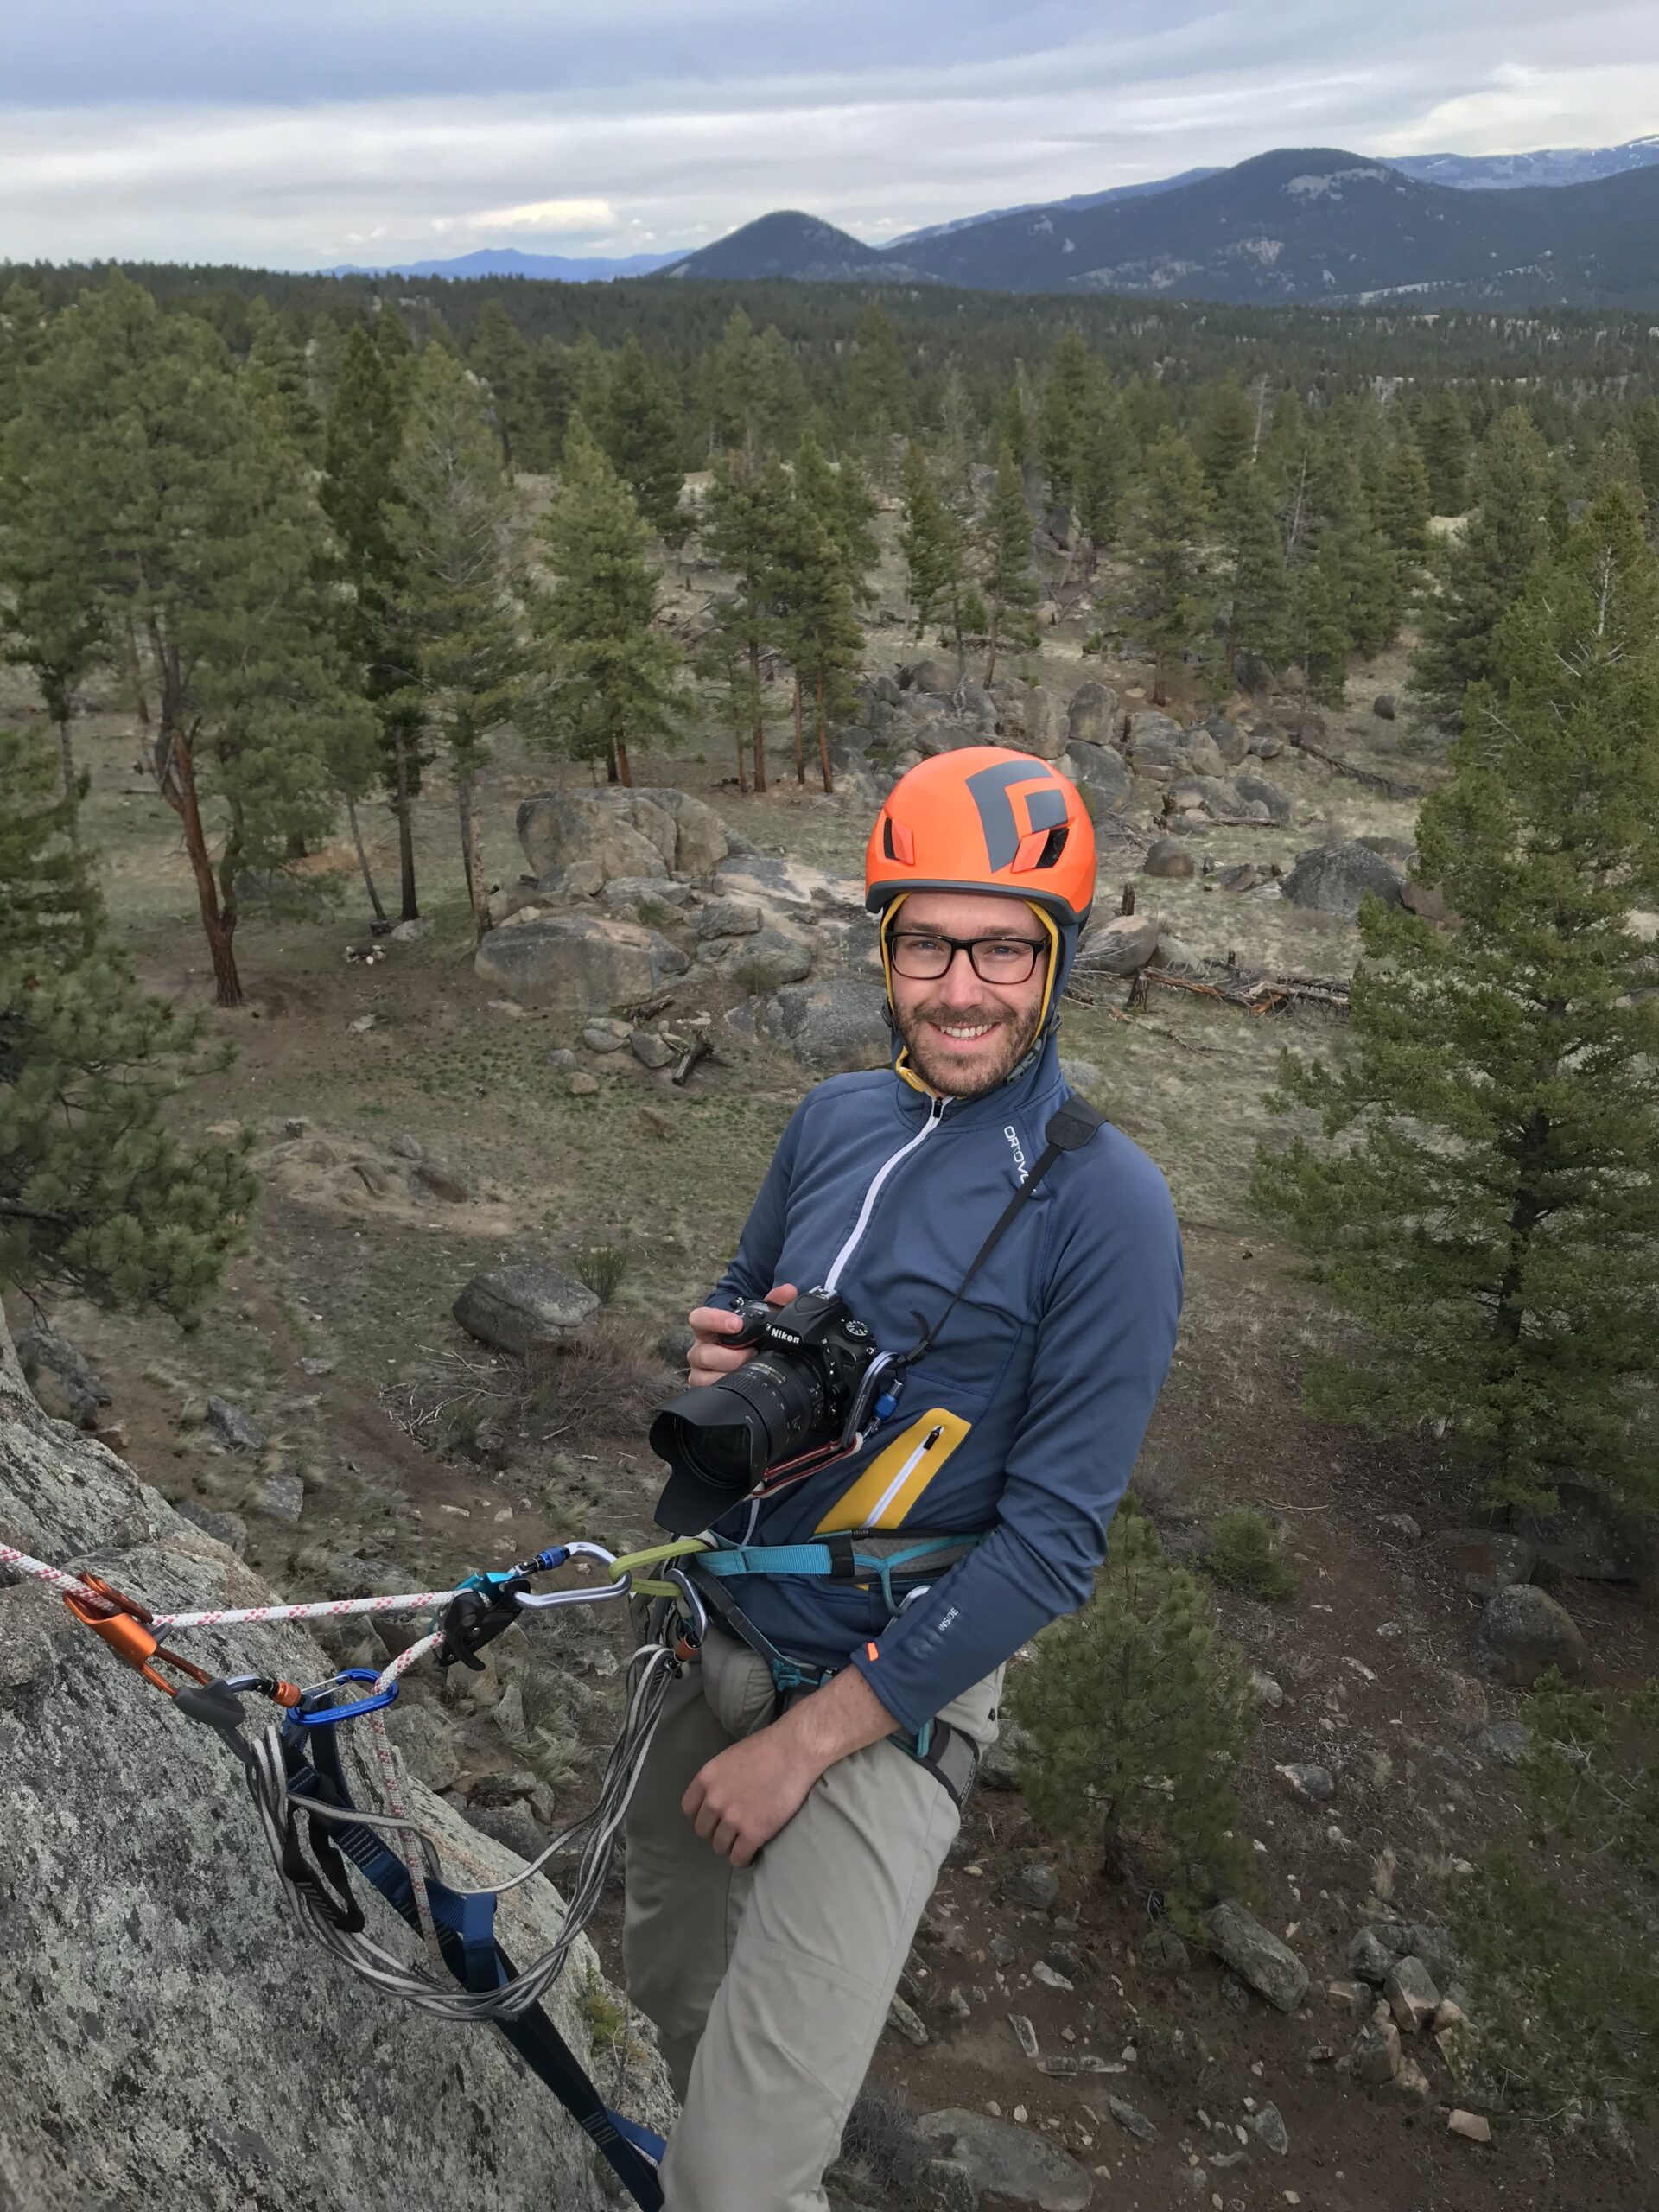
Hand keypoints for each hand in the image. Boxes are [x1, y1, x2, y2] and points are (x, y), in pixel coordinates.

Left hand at [682, 1722, 823, 1867]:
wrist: (795, 1751)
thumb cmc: (767, 1748)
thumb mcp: (730, 1758)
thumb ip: (718, 1780)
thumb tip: (717, 1798)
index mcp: (706, 1779)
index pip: (689, 1809)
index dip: (701, 1816)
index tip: (713, 1819)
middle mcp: (714, 1800)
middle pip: (703, 1831)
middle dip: (716, 1832)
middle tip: (732, 1829)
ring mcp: (732, 1818)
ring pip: (720, 1847)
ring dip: (730, 1846)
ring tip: (743, 1842)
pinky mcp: (753, 1833)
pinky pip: (738, 1858)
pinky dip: (744, 1859)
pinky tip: (751, 1853)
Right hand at [685, 1282, 796, 1388]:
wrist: (746, 1351)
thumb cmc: (747, 1335)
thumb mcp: (759, 1316)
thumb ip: (773, 1301)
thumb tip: (788, 1291)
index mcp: (709, 1326)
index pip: (699, 1318)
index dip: (714, 1320)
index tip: (736, 1325)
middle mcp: (701, 1347)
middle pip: (703, 1353)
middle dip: (730, 1356)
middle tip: (751, 1352)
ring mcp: (701, 1368)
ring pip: (704, 1374)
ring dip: (729, 1372)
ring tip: (749, 1368)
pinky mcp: (704, 1384)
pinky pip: (706, 1389)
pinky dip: (724, 1386)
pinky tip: (740, 1382)